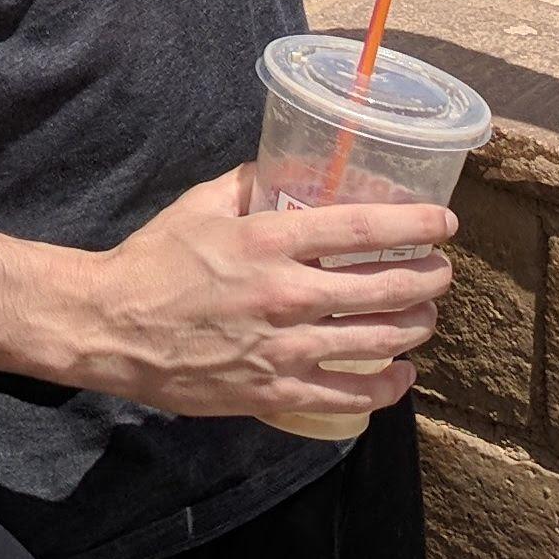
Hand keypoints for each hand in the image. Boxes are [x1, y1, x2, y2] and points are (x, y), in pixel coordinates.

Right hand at [58, 169, 454, 426]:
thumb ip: (248, 182)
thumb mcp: (199, 205)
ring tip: (425, 316)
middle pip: (385, 288)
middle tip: (442, 272)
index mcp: (268, 241)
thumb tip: (286, 165)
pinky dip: (387, 385)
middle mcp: (286, 294)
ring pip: (378, 341)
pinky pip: (349, 394)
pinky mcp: (274, 391)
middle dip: (429, 279)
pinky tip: (402, 374)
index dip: (415, 225)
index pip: (362, 230)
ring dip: (416, 326)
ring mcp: (283, 348)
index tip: (445, 223)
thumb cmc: (154, 260)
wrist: (112, 326)